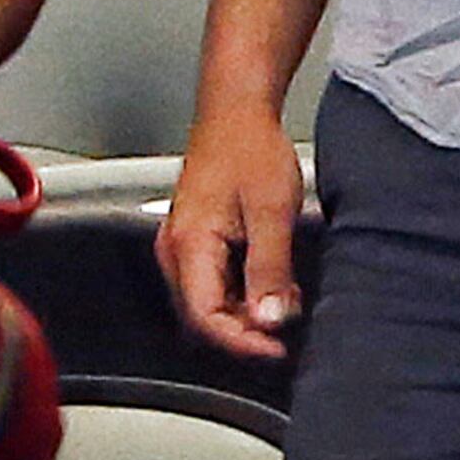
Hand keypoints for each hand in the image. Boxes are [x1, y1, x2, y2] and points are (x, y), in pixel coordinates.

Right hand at [156, 104, 309, 361]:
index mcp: (189, 244)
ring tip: (281, 305)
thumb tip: (269, 319)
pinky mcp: (193, 242)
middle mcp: (175, 250)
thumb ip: (269, 268)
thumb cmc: (250, 147)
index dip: (242, 342)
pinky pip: (210, 285)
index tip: (277, 349)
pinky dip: (239, 296)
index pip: (205, 318)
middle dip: (243, 333)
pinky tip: (267, 287)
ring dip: (242, 316)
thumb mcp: (272, 211)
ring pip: (206, 304)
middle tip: (284, 332)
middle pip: (201, 317)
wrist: (237, 111)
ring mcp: (180, 246)